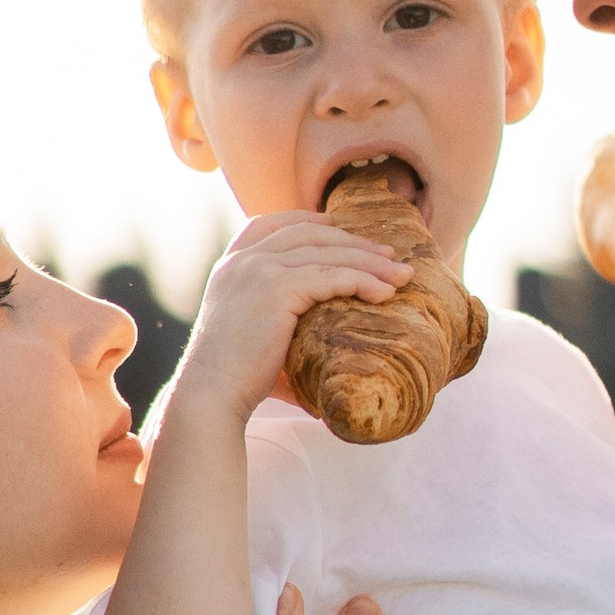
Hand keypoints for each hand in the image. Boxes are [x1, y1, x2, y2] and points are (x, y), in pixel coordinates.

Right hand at [168, 211, 410, 430]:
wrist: (212, 393)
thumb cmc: (236, 380)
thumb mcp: (255, 335)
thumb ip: (283, 326)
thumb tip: (327, 354)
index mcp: (232, 265)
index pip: (274, 224)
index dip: (312, 221)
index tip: (343, 228)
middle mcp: (244, 260)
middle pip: (310, 234)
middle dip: (355, 242)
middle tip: (390, 254)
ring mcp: (259, 269)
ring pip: (327, 253)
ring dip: (371, 261)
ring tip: (401, 274)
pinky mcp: (277, 287)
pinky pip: (332, 277)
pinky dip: (363, 281)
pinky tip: (385, 293)